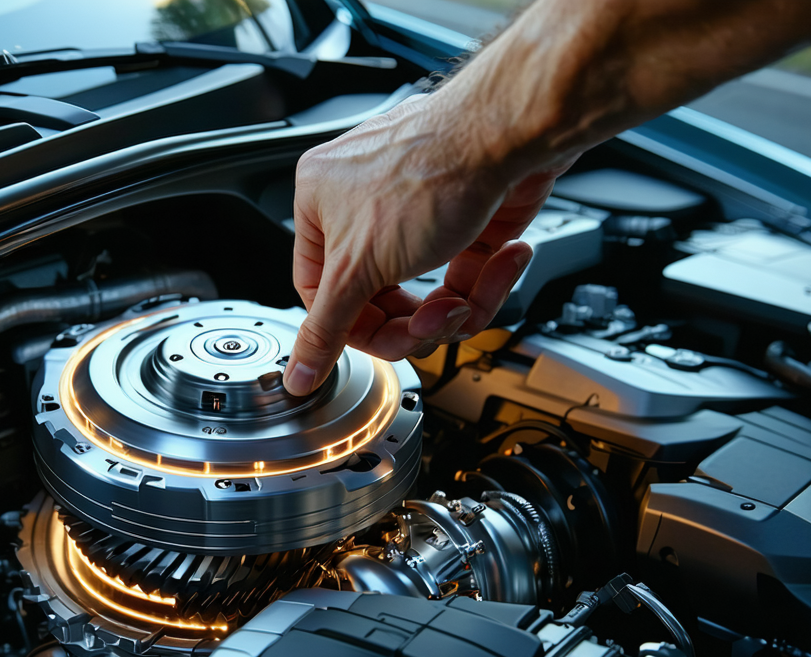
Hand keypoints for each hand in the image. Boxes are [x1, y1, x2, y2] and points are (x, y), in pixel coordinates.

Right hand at [285, 91, 570, 395]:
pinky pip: (470, 268)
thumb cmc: (433, 169)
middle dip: (419, 319)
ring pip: (433, 289)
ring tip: (474, 293)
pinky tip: (508, 255)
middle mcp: (365, 200)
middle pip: (384, 297)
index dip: (359, 328)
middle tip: (437, 322)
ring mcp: (421, 206)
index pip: (325, 294)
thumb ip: (328, 327)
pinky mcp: (469, 211)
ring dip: (460, 303)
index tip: (387, 345)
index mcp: (321, 203)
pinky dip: (491, 274)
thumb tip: (299, 372)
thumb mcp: (361, 267)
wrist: (512, 130)